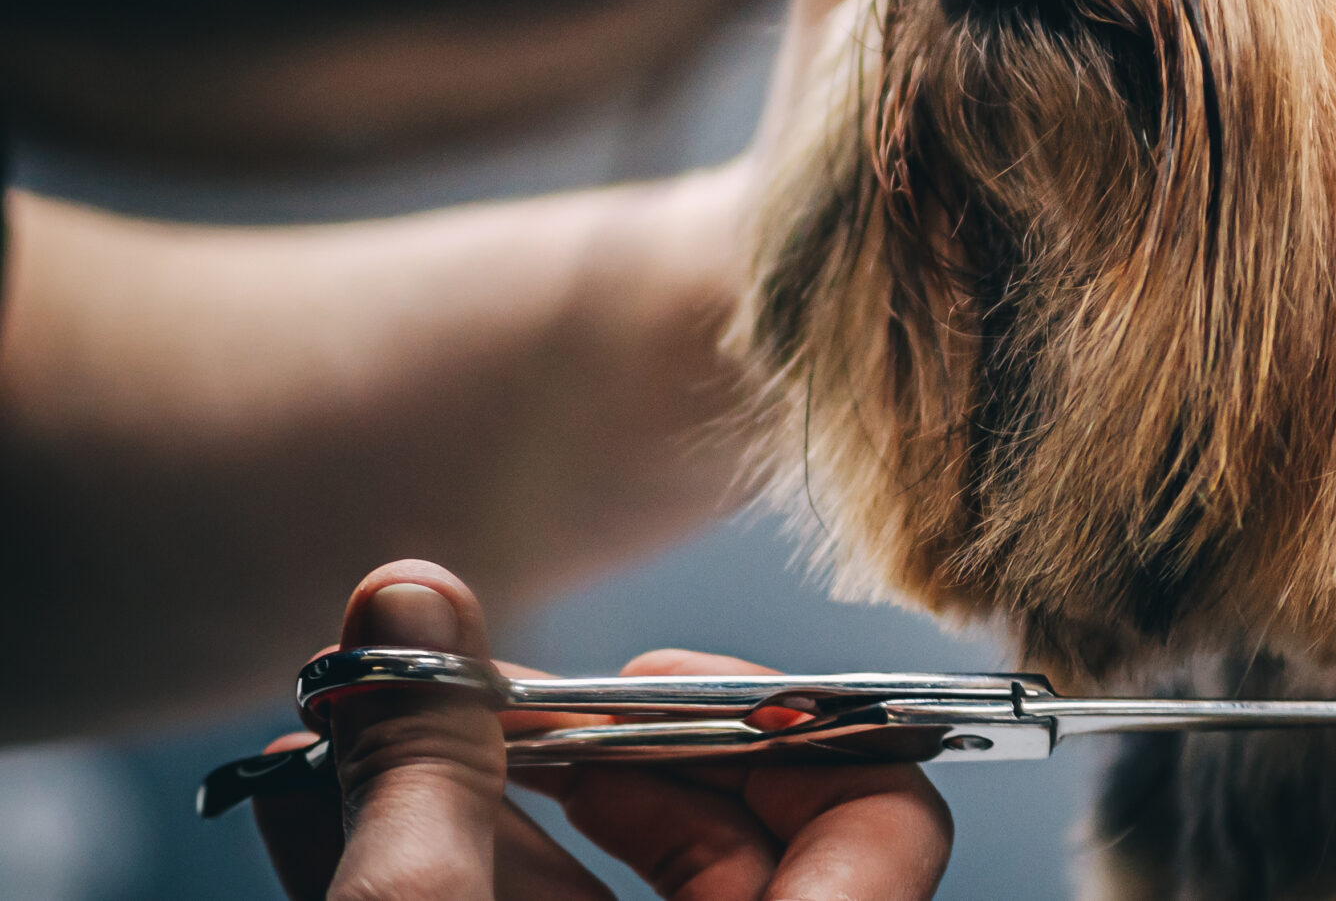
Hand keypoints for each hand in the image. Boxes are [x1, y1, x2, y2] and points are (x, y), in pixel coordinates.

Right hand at [253, 560, 951, 900]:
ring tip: (363, 722)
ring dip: (476, 800)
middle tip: (480, 688)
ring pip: (605, 899)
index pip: (889, 822)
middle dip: (590, 747)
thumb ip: (432, 776)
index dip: (782, 729)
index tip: (647, 679)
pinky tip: (316, 805)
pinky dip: (434, 874)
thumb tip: (409, 595)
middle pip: (732, 844)